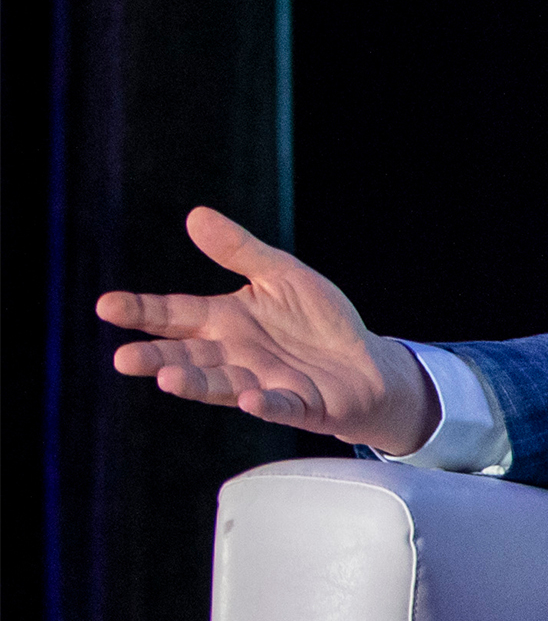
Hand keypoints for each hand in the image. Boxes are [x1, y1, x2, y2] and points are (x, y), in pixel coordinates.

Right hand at [93, 207, 437, 454]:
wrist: (368, 364)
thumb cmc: (319, 321)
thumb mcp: (281, 275)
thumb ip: (241, 251)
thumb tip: (197, 215)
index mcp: (225, 321)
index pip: (175, 314)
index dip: (141, 312)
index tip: (106, 306)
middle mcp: (236, 355)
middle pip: (188, 356)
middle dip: (156, 357)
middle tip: (124, 359)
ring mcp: (264, 382)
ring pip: (222, 384)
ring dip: (196, 383)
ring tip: (168, 379)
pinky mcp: (299, 404)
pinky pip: (279, 405)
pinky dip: (263, 403)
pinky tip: (248, 399)